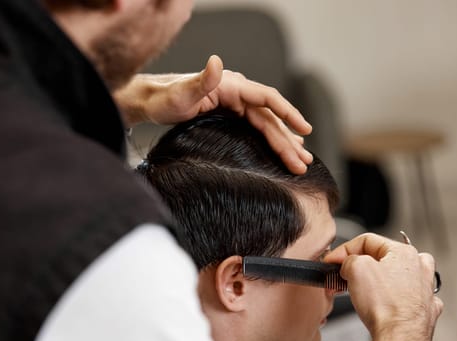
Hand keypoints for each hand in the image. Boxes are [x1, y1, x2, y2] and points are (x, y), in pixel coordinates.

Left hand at [114, 55, 312, 173]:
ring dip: (284, 143)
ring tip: (300, 161)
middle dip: (288, 140)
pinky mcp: (231, 116)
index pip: (267, 98)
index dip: (288, 113)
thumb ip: (200, 80)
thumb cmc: (164, 98)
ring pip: (266, 126)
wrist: (153, 102)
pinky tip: (282, 149)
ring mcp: (235, 106)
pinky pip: (257, 128)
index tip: (304, 129)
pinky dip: (271, 139)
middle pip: (270, 118)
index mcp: (232, 86)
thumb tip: (216, 62)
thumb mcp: (181, 93)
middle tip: (303, 162)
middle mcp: (238, 94)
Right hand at [325, 233, 442, 340]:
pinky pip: (403, 296)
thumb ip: (349, 258)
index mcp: (404, 251)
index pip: (366, 240)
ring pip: (394, 276)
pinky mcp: (422, 309)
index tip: (332, 260)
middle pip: (381, 257)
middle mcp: (418, 267)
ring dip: (377, 280)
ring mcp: (423, 289)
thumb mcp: (355, 268)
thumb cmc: (385, 306)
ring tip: (363, 290)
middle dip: (359, 266)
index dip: (344, 249)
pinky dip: (391, 298)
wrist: (399, 337)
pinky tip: (383, 303)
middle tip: (344, 275)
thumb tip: (348, 264)